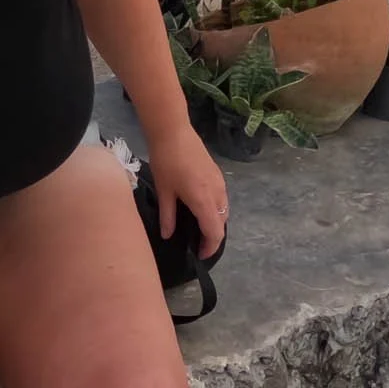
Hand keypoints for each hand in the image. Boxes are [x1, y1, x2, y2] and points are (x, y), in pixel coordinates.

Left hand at [149, 124, 228, 258]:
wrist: (173, 132)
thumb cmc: (166, 161)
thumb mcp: (164, 191)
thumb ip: (168, 216)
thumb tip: (168, 236)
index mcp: (204, 200)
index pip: (215, 232)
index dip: (210, 247)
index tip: (200, 255)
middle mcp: (218, 194)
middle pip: (222, 223)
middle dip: (212, 236)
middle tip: (195, 243)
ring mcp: (220, 183)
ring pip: (224, 211)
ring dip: (214, 222)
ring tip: (196, 229)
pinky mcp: (218, 175)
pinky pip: (221, 199)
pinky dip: (215, 210)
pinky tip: (199, 209)